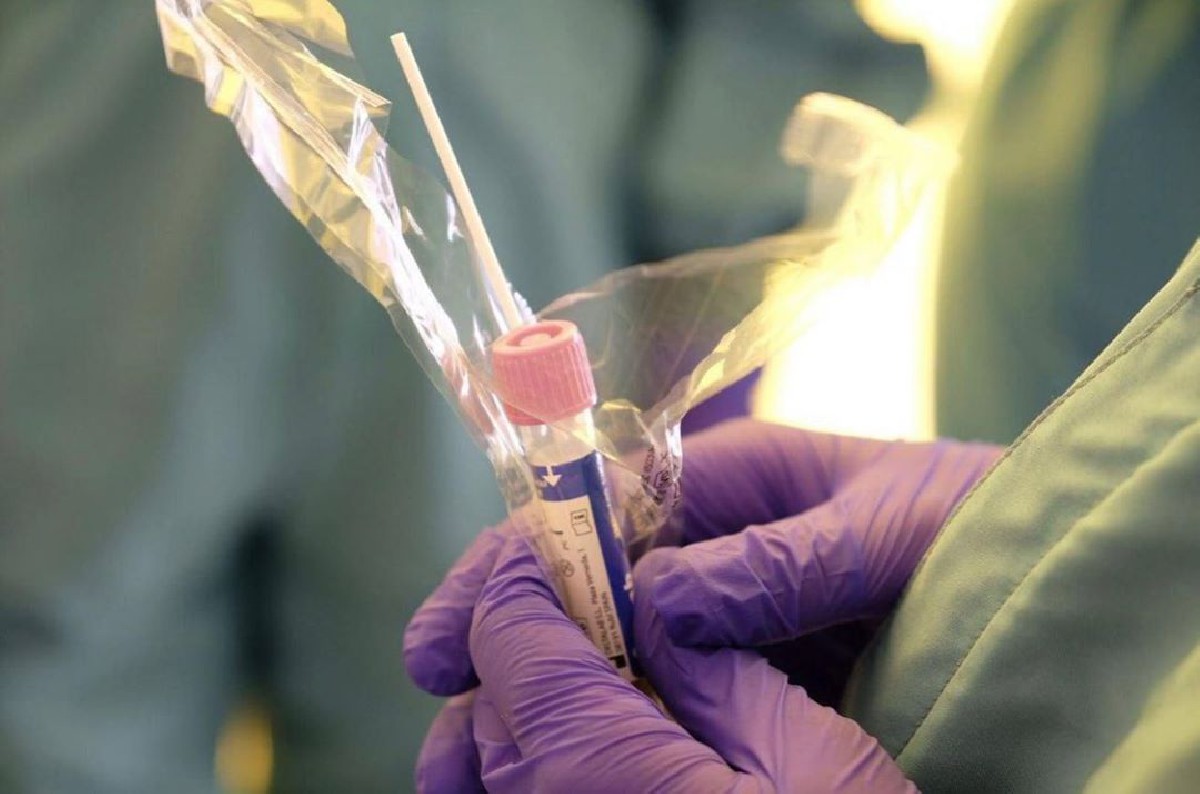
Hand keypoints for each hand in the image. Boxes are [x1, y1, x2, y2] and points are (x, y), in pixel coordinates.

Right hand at [406, 419, 1000, 788]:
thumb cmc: (988, 518)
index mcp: (741, 485)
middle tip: (440, 703)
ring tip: (472, 758)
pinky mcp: (764, 679)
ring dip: (547, 694)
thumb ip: (779, 558)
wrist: (1063, 578)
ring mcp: (739, 621)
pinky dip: (620, 726)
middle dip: (511, 640)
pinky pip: (678, 700)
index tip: (452, 623)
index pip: (601, 511)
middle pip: (591, 592)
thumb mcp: (890, 520)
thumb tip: (660, 602)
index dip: (520, 560)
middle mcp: (724, 551)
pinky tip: (569, 760)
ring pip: (622, 655)